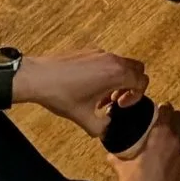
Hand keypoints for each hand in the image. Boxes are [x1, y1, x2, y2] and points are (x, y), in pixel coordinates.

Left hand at [14, 49, 146, 136]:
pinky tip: (89, 87)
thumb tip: (106, 128)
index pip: (142, 81)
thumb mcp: (83, 118)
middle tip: (117, 99)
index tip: (121, 105)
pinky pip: (107, 61)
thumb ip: (101, 127)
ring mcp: (100, 53)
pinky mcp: (88, 52)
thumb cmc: (60, 95)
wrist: (37, 78)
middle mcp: (111, 60)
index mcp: (115, 74)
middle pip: (137, 68)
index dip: (136, 96)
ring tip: (101, 96)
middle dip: (132, 85)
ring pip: (121, 64)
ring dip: (118, 80)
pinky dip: (106, 73)